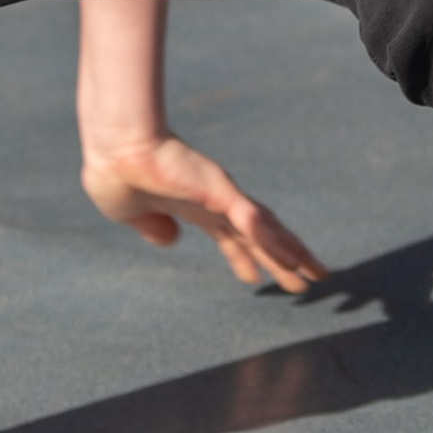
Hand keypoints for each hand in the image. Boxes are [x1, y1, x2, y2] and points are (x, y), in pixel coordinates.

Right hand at [80, 132, 326, 292]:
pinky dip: (273, 241)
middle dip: (284, 260)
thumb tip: (169, 239)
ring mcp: (222, 196)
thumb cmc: (115, 172)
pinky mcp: (221, 191)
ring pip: (267, 230)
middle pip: (260, 236)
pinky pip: (253, 221)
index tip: (256, 277)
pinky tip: (291, 261)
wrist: (114, 151)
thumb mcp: (130, 213)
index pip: (229, 237)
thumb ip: (151, 225)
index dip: (244, 257)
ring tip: (318, 276)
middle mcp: (215, 202)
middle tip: (312, 281)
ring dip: (293, 254)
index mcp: (193, 208)